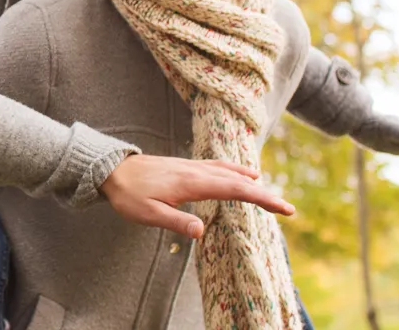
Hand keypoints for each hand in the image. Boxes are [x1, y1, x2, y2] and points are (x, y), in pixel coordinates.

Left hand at [98, 154, 295, 238]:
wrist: (111, 169)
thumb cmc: (128, 194)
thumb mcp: (148, 214)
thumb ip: (175, 221)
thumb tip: (202, 232)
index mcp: (192, 182)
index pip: (236, 191)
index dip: (262, 199)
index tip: (284, 208)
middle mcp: (197, 170)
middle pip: (238, 181)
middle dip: (264, 194)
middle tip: (287, 208)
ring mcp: (192, 166)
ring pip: (229, 171)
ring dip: (251, 182)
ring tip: (269, 191)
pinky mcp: (186, 166)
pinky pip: (218, 166)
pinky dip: (235, 171)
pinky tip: (242, 174)